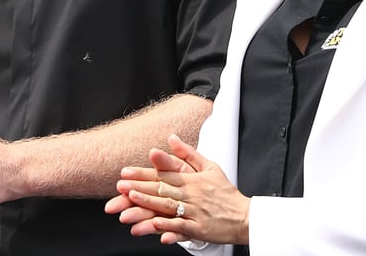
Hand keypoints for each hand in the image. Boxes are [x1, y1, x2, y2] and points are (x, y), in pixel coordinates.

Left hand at [110, 134, 249, 245]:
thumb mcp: (210, 166)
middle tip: (120, 187)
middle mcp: (191, 195)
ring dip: (149, 206)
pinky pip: (182, 227)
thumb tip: (171, 137)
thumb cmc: (225, 192)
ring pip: (168, 208)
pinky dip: (169, 227)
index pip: (162, 175)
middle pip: (161, 191)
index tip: (125, 173)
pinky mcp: (200, 229)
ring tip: (131, 204)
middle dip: (139, 189)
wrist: (244, 216)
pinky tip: (157, 226)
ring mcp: (195, 212)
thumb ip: (188, 153)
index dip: (142, 174)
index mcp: (191, 180)